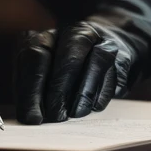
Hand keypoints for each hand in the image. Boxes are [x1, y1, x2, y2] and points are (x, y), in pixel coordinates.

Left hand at [14, 22, 135, 124]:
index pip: (35, 56)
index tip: (31, 115)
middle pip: (67, 57)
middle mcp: (75, 33)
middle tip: (54, 116)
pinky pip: (115, 73)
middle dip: (59, 89)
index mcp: (48, 36)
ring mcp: (101, 42)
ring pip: (96, 61)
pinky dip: (104, 92)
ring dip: (84, 91)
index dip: (32, 87)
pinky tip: (94, 106)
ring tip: (75, 113)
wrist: (108, 43)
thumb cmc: (66, 66)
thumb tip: (28, 114)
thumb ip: (33, 87)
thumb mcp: (44, 71)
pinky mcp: (122, 56)